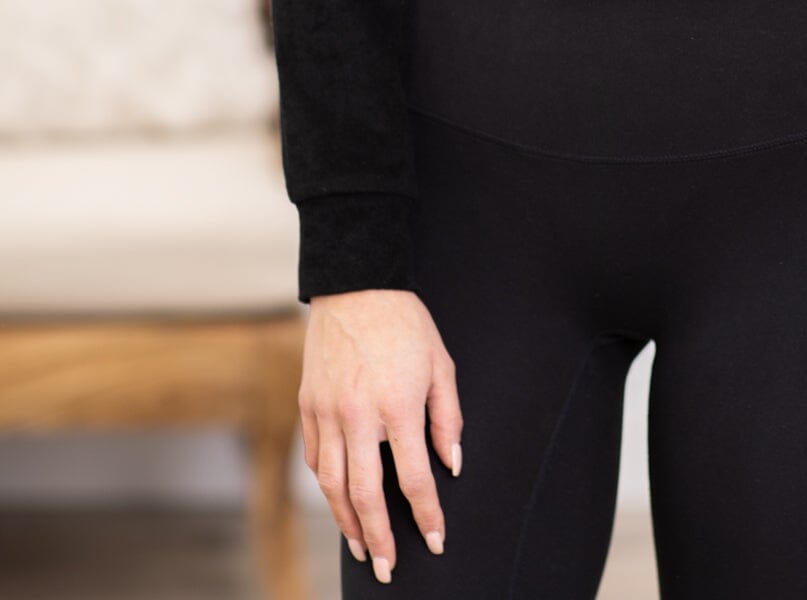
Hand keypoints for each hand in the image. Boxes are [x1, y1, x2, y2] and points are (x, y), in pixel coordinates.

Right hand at [298, 288, 463, 582]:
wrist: (355, 285)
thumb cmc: (404, 323)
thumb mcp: (440, 364)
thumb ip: (447, 418)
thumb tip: (452, 465)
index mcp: (398, 406)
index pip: (414, 478)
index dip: (427, 515)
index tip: (436, 540)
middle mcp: (358, 415)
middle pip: (366, 495)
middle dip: (379, 538)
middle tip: (388, 568)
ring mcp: (328, 412)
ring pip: (332, 484)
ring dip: (347, 522)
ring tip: (362, 546)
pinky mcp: (308, 405)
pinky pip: (315, 458)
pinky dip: (327, 486)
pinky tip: (339, 500)